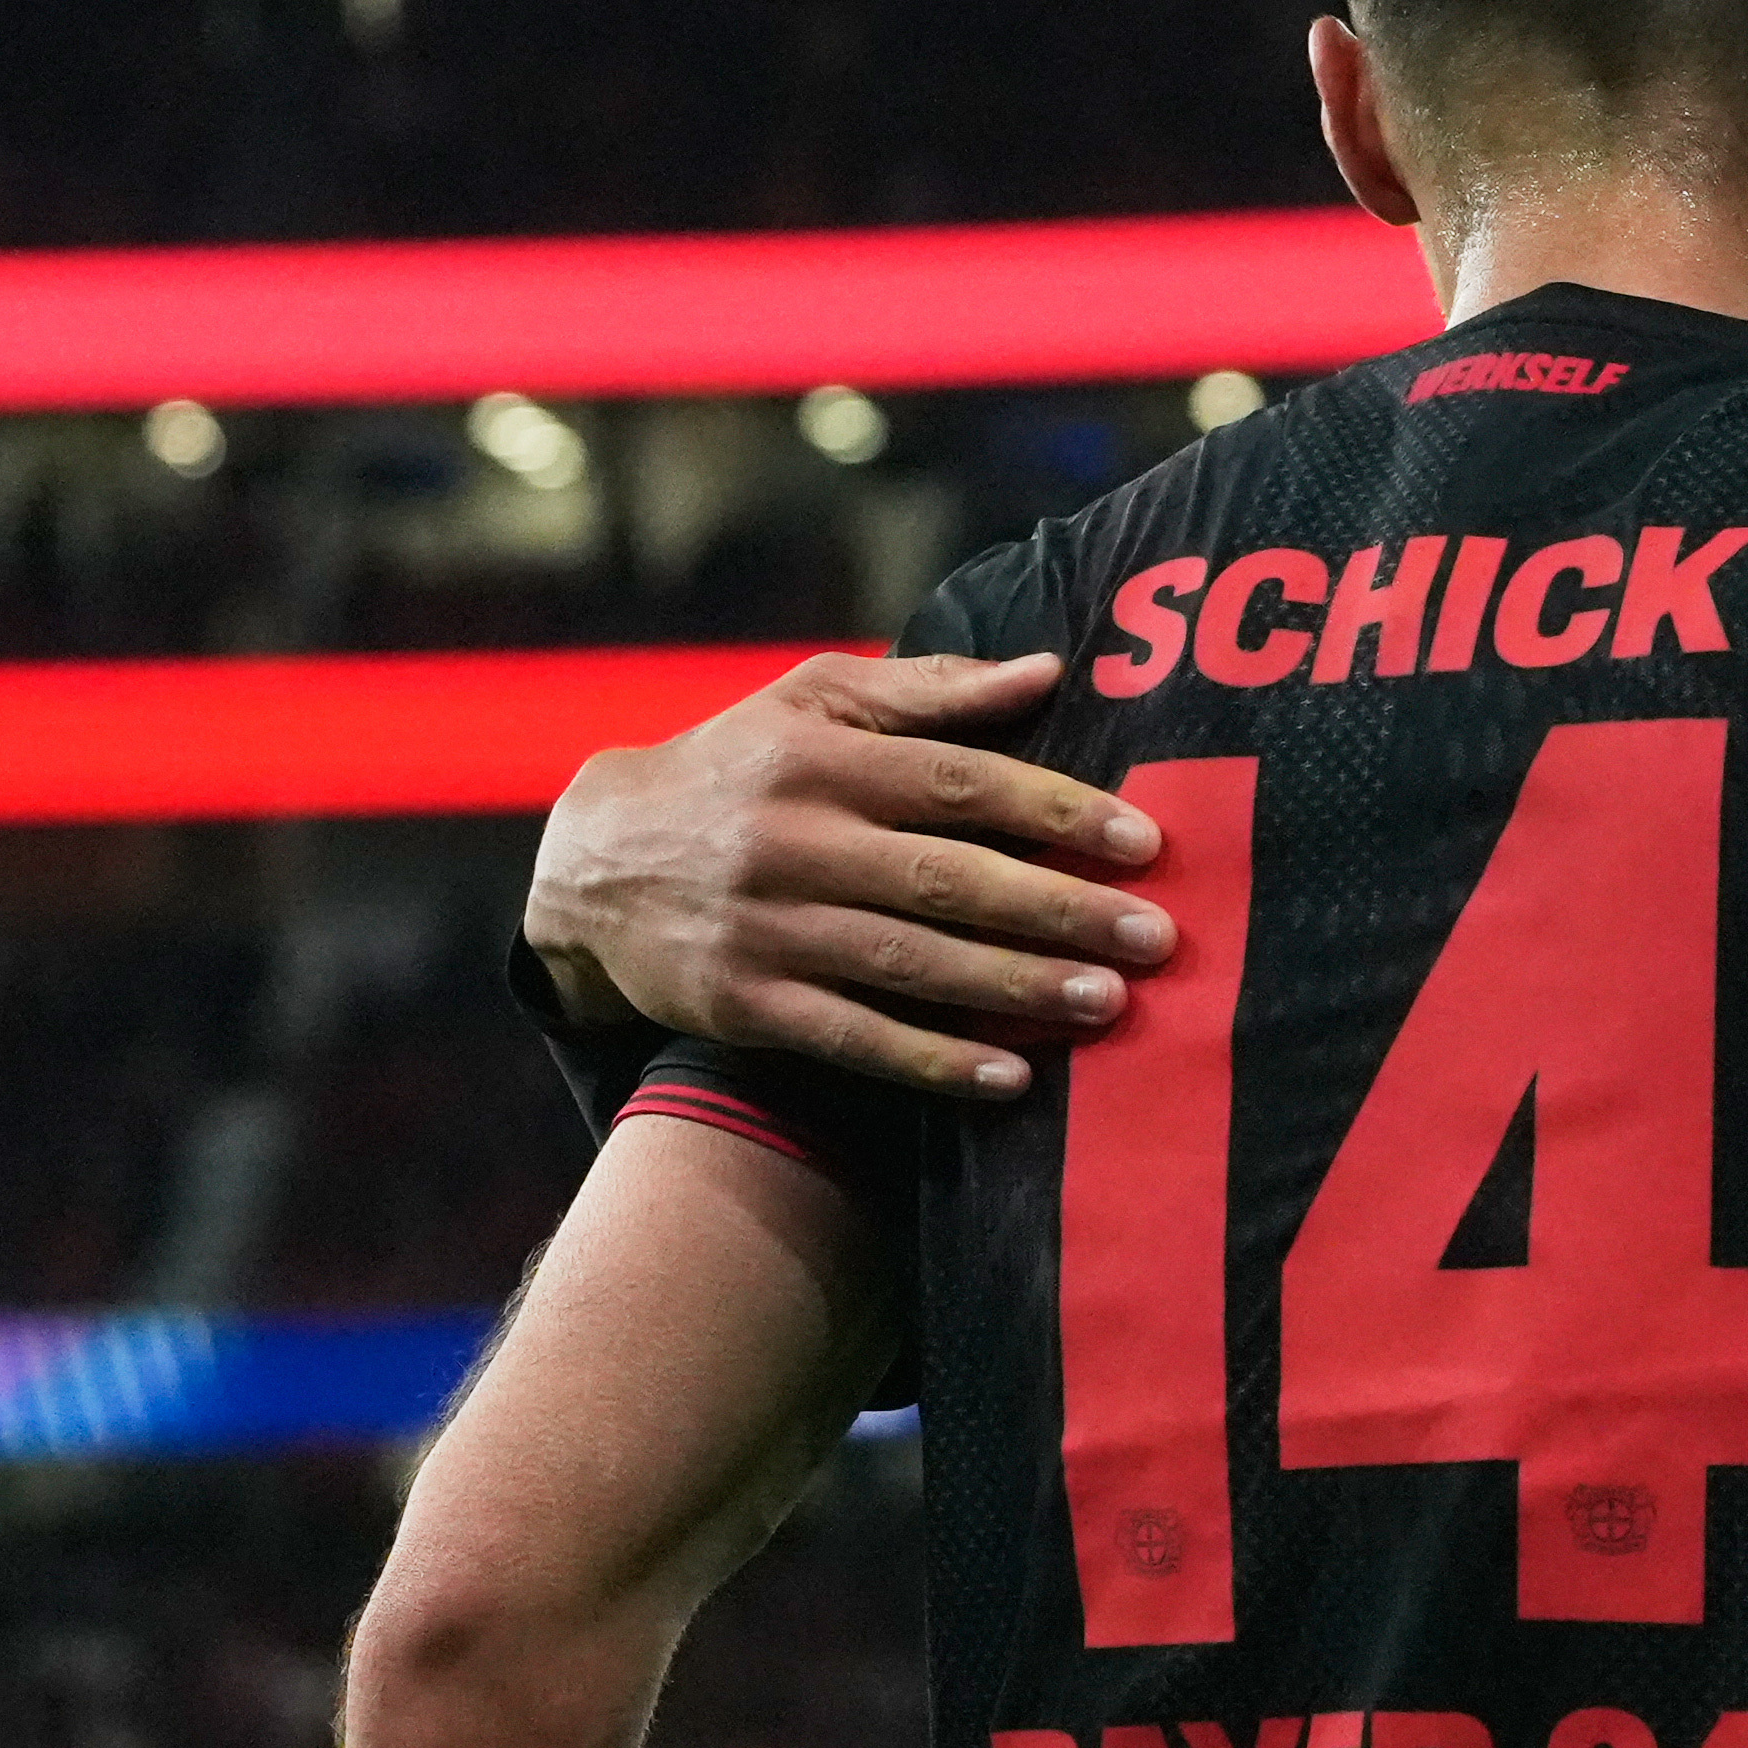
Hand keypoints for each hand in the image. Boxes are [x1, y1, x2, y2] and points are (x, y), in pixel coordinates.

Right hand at [524, 651, 1174, 1097]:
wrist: (590, 861)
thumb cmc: (735, 767)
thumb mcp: (812, 701)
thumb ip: (931, 689)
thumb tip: (1048, 671)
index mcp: (821, 758)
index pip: (960, 784)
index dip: (1057, 812)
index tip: (1146, 841)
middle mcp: (794, 841)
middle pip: (950, 879)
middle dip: (1061, 909)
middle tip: (1157, 937)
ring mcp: (768, 927)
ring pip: (911, 963)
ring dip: (1017, 987)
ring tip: (1110, 1003)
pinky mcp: (747, 1003)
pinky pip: (855, 1037)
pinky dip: (934, 1060)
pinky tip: (1010, 1075)